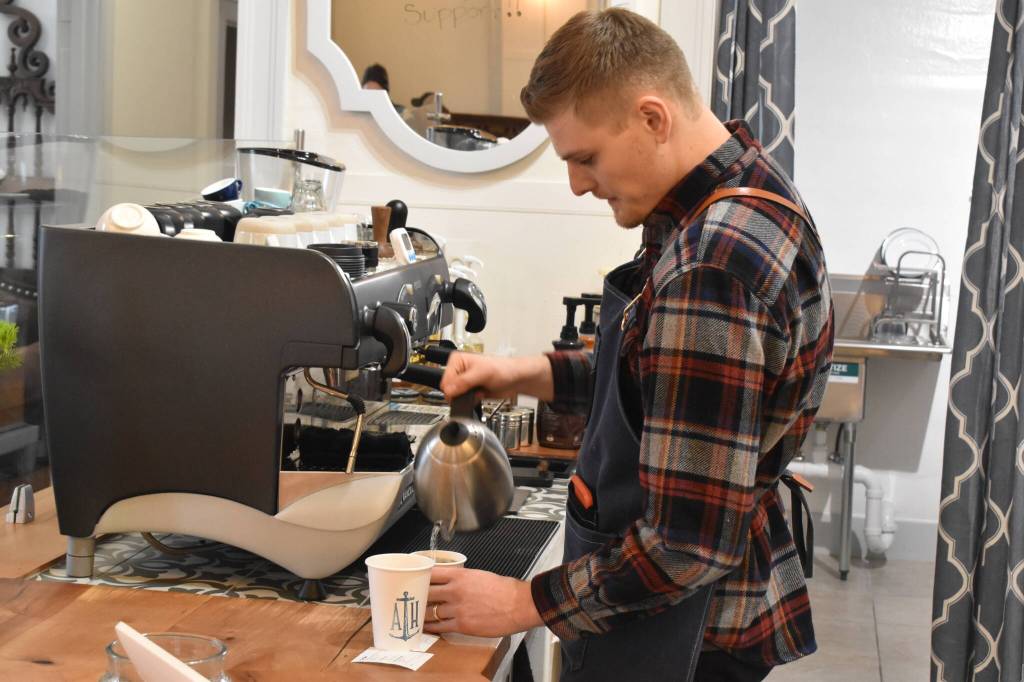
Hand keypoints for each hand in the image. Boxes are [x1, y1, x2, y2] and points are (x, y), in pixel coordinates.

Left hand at [424, 567, 543, 637]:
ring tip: (415, 614)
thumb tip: (450, 583)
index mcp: (461, 575)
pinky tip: (425, 627)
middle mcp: (456, 591)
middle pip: (427, 592)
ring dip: (423, 613)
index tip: (414, 578)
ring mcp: (458, 609)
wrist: (519, 605)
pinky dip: (430, 627)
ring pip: (431, 611)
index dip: (420, 576)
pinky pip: (439, 627)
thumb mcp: (480, 576)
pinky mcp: (462, 625)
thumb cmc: (504, 590)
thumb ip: (462, 579)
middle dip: (418, 595)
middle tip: (411, 597)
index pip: (432, 573)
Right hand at [440, 353, 553, 401]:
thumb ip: (464, 382)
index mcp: (457, 361)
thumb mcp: (482, 373)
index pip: (445, 380)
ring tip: (478, 392)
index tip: (463, 391)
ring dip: (466, 399)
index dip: (452, 388)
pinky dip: (471, 402)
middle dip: (460, 394)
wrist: (516, 379)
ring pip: (455, 397)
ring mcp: (464, 383)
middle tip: (473, 390)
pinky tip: (481, 395)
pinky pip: (464, 402)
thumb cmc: (503, 369)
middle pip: (448, 390)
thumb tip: (449, 390)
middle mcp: (459, 371)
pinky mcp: (470, 392)